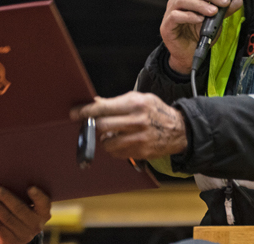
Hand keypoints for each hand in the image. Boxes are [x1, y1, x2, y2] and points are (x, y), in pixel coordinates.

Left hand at [0, 186, 50, 243]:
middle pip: (20, 209)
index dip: (38, 196)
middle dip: (6, 198)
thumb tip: (7, 177)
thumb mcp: (28, 204)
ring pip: (7, 219)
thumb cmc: (21, 210)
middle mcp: (37, 225)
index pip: (44, 203)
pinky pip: (0, 228)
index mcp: (44, 212)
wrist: (16, 234)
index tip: (30, 187)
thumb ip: (23, 194)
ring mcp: (25, 235)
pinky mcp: (12, 241)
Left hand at [69, 92, 186, 159]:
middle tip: (90, 125)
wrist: (179, 130)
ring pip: (107, 143)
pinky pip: (117, 153)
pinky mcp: (140, 152)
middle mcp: (136, 121)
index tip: (74, 113)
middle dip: (93, 126)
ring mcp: (138, 138)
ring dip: (104, 139)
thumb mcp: (139, 99)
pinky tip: (120, 141)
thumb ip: (116, 102)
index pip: (103, 108)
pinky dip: (114, 148)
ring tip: (110, 133)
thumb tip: (95, 103)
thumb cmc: (155, 111)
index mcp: (135, 104)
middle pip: (101, 126)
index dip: (85, 111)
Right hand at [159, 0, 243, 73]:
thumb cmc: (199, 34)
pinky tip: (199, 19)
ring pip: (183, 0)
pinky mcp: (167, 24)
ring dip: (200, 4)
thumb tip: (237, 0)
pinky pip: (176, 16)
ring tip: (213, 11)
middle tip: (225, 1)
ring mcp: (171, 11)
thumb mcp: (216, 21)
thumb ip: (225, 10)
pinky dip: (188, 16)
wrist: (189, 55)